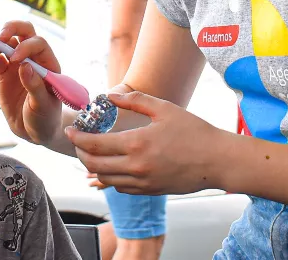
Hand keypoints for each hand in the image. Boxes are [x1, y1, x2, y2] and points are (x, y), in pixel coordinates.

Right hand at [0, 21, 63, 145]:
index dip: (27, 47)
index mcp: (48, 64)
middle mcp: (34, 59)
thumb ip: (35, 87)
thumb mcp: (43, 106)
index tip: (16, 60)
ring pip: (9, 41)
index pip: (39, 44)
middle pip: (25, 32)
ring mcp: (18, 64)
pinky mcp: (4, 73)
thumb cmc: (45, 117)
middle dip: (13, 28)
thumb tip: (25, 66)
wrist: (33, 131)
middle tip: (1, 36)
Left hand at [65, 91, 224, 195]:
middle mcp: (136, 166)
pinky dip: (110, 177)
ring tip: (91, 153)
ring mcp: (143, 182)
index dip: (77, 138)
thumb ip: (134, 100)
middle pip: (94, 165)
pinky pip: (121, 186)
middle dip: (80, 153)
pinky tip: (111, 166)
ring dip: (93, 167)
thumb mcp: (164, 108)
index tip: (70, 131)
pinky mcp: (150, 190)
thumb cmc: (194, 131)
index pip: (95, 145)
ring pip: (106, 178)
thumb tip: (109, 96)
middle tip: (77, 142)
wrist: (217, 160)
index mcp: (137, 144)